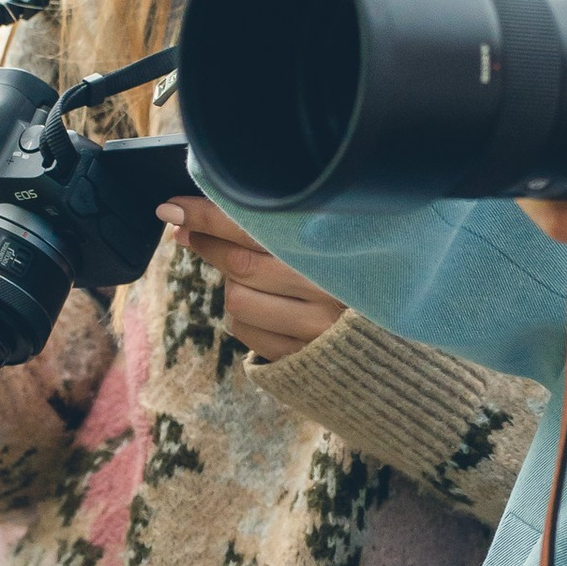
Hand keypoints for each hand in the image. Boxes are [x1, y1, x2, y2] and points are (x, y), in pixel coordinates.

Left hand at [157, 200, 346, 358]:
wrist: (393, 341)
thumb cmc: (358, 274)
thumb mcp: (339, 242)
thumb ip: (290, 223)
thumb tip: (211, 208)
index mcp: (336, 253)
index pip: (257, 228)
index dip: (209, 216)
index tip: (173, 207)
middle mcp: (328, 293)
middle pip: (241, 264)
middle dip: (206, 243)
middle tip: (184, 229)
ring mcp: (315, 330)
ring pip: (238, 300)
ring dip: (231, 283)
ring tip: (246, 273)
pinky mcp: (302, 358)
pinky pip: (246, 331)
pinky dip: (243, 315)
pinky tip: (262, 304)